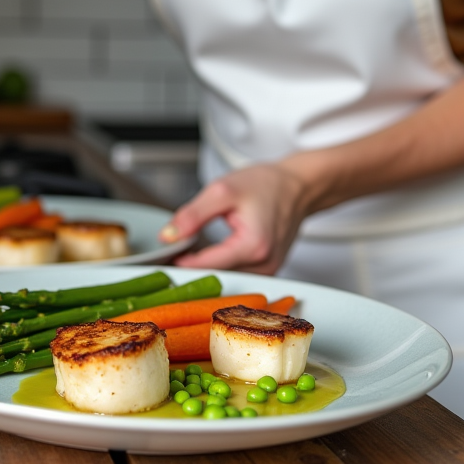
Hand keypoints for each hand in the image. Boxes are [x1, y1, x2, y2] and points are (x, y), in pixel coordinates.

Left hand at [160, 160, 319, 274]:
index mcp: (253, 247)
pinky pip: (237, 274)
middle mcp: (264, 265)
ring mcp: (268, 272)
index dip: (181, 261)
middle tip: (177, 249)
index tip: (166, 253)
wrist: (297, 186)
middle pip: (216, 276)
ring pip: (225, 278)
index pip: (206, 266)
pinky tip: (211, 254)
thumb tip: (168, 237)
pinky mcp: (268, 272)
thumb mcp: (221, 191)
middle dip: (193, 265)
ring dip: (206, 267)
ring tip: (192, 249)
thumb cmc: (266, 185)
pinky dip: (221, 266)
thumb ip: (192, 215)